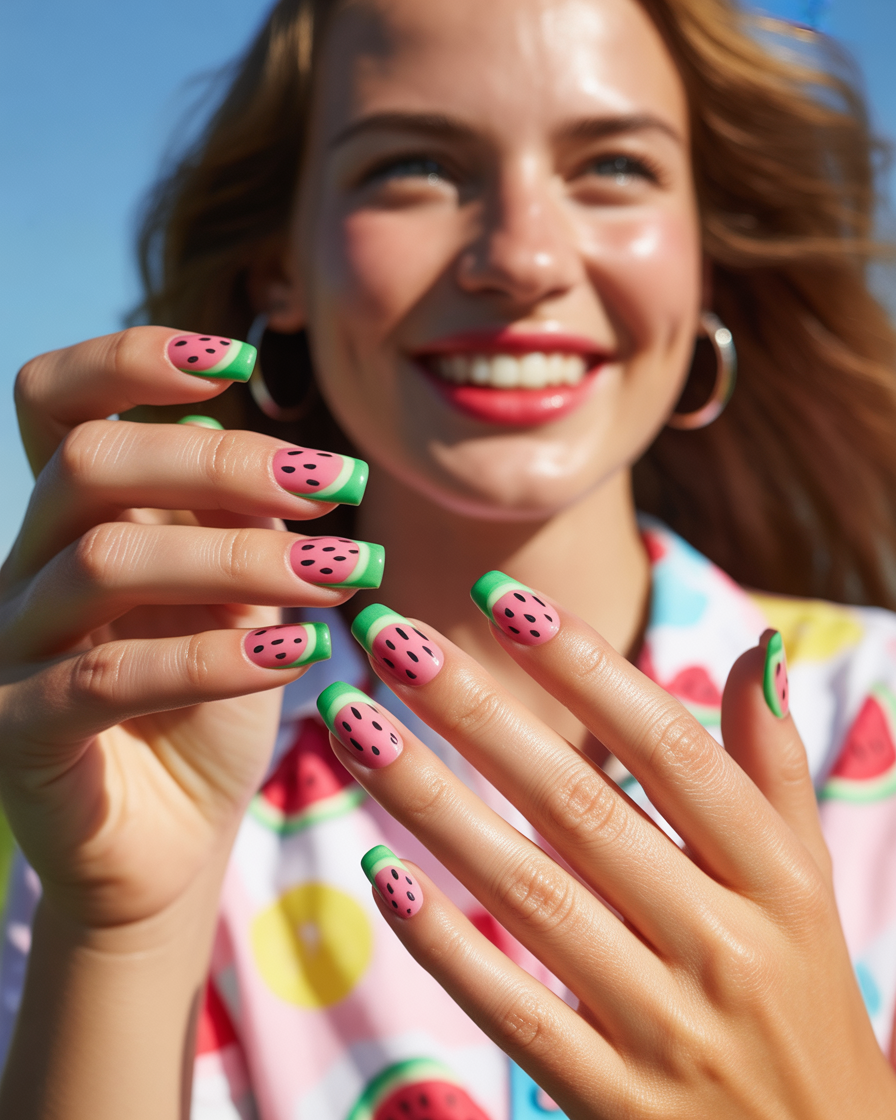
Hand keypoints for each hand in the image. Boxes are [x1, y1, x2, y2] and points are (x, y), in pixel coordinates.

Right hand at [0, 326, 368, 933]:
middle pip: (89, 464)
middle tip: (339, 487)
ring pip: (104, 562)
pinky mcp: (19, 731)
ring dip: (243, 558)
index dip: (132, 359)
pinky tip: (301, 654)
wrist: (172, 840)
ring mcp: (11, 649)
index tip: (241, 360)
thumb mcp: (239, 600)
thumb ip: (239, 528)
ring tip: (348, 575)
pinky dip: (216, 657)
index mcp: (75, 522)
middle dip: (223, 463)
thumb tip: (283, 465)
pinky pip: (110, 675)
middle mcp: (27, 568)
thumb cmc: (210, 705)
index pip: (55, 400)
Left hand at [320, 593, 895, 1117]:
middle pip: (581, 806)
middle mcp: (724, 945)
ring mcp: (666, 1030)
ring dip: (432, 803)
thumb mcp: (808, 887)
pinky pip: (513, 1011)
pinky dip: (444, 942)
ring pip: (528, 894)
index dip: (585, 668)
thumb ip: (773, 770)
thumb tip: (759, 650)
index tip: (501, 599)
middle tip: (390, 637)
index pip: (672, 749)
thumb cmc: (806, 1006)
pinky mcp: (613, 1104)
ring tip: (352, 724)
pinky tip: (378, 870)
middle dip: (477, 712)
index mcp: (778, 879)